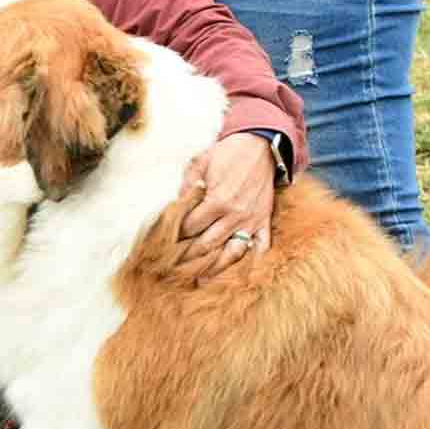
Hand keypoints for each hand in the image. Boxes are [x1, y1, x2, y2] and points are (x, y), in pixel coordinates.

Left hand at [172, 134, 278, 280]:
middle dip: (188, 258)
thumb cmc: (227, 153)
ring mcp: (251, 220)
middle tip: (173, 269)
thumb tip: (176, 204)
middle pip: (207, 244)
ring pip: (232, 252)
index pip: (190, 227)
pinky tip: (239, 273)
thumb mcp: (200, 162)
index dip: (175, 236)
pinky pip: (261, 246)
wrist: (260, 146)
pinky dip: (252, 260)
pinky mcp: (264, 221)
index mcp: (216, 200)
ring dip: (215, 268)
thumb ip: (186, 185)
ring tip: (201, 281)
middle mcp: (234, 215)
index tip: (165, 244)